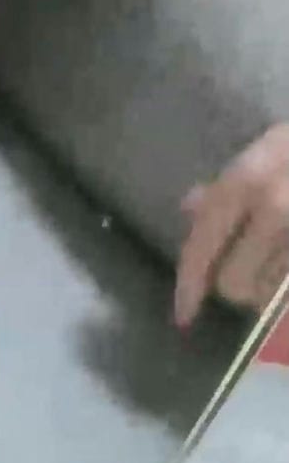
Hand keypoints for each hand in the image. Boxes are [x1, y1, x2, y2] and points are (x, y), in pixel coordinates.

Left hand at [174, 126, 288, 327]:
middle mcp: (273, 208)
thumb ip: (230, 185)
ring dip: (271, 289)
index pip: (202, 245)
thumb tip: (190, 208)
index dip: (189, 285)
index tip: (184, 315)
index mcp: (248, 180)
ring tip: (284, 258)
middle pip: (234, 284)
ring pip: (270, 295)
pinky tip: (287, 266)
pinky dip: (286, 290)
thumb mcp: (274, 146)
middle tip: (251, 272)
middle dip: (239, 287)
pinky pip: (287, 295)